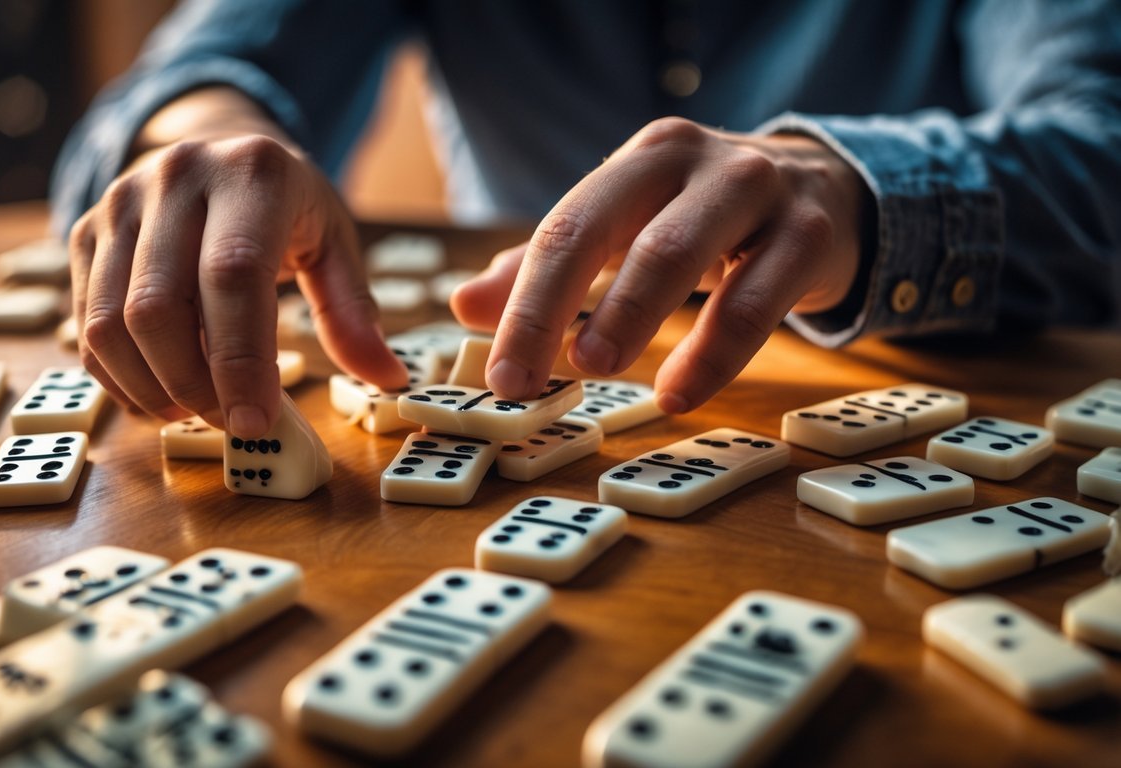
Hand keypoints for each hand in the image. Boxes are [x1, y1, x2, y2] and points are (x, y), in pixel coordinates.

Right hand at [68, 133, 406, 434]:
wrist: (215, 145)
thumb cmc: (283, 205)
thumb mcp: (332, 241)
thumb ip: (353, 310)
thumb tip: (387, 378)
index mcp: (251, 172)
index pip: (233, 277)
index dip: (240, 359)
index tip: (256, 421)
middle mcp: (176, 177)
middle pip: (159, 306)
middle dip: (192, 385)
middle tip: (231, 423)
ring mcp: (120, 201)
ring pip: (110, 321)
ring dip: (149, 387)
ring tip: (193, 411)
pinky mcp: (86, 231)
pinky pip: (85, 323)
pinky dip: (117, 375)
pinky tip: (159, 392)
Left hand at [451, 118, 867, 411]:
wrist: (833, 189)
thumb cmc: (711, 218)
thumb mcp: (633, 229)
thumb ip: (553, 267)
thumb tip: (465, 306)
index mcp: (642, 159)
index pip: (567, 228)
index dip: (524, 302)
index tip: (498, 373)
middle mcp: (696, 162)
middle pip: (611, 232)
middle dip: (555, 307)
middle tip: (523, 378)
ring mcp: (758, 191)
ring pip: (680, 255)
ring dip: (630, 318)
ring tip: (594, 371)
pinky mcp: (809, 235)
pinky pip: (756, 302)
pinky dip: (713, 355)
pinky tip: (677, 394)